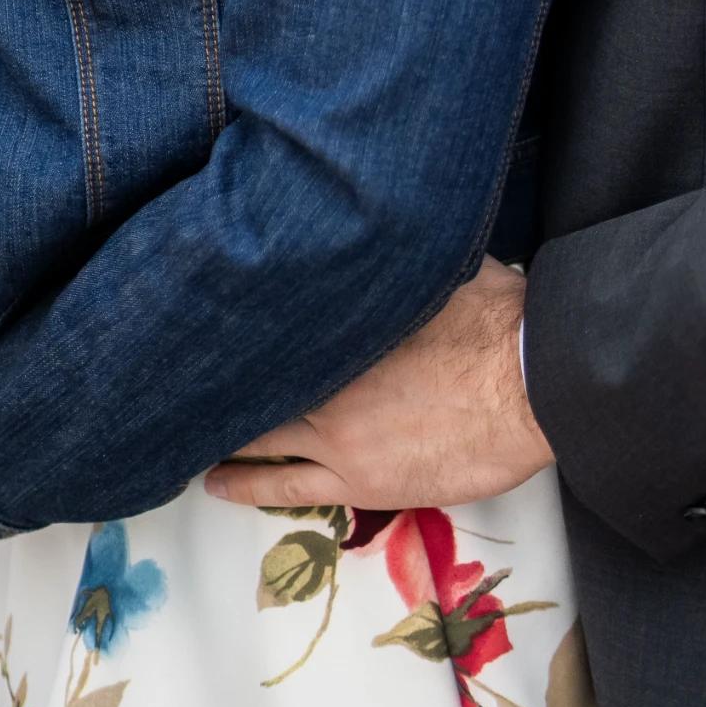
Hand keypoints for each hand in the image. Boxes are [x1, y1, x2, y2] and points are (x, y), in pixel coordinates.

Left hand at [203, 257, 551, 512]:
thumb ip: (404, 260)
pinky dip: (247, 483)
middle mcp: (330, 377)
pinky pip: (285, 486)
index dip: (238, 320)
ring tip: (182, 426)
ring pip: (260, 432)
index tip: (203, 314)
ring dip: (224, 430)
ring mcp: (338, 435)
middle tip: (175, 373)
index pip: (273, 320)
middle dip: (220, 375)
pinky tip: (215, 482)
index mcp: (347, 321)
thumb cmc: (498, 322)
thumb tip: (392, 221)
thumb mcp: (443, 266)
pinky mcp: (359, 482)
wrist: (530, 387)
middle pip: (257, 376)